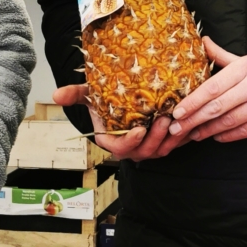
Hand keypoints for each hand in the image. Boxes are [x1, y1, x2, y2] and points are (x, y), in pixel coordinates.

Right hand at [52, 83, 183, 161]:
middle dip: (155, 139)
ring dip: (170, 139)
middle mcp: (131, 147)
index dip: (130, 142)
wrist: (125, 100)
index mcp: (112, 140)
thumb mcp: (91, 94)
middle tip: (164, 121)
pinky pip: (174, 145)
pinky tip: (190, 124)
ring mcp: (148, 146)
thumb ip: (75, 94)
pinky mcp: (163, 142)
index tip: (139, 129)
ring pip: (160, 150)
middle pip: (143, 152)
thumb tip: (56, 94)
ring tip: (176, 120)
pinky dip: (182, 138)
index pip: (119, 148)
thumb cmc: (107, 99)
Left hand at [171, 37, 246, 142]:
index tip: (177, 112)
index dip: (193, 101)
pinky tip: (216, 137)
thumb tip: (202, 42)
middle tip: (177, 129)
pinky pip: (246, 131)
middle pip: (218, 106)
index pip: (213, 86)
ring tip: (193, 135)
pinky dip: (228, 136)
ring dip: (208, 131)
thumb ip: (223, 56)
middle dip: (194, 120)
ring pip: (229, 121)